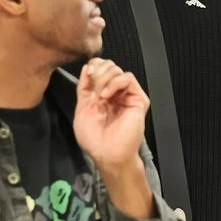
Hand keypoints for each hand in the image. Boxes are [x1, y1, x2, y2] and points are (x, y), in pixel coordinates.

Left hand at [73, 58, 153, 217]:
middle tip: (94, 91)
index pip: (102, 68)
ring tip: (100, 96)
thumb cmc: (95, 139)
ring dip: (105, 79)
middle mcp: (117, 93)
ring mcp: (128, 96)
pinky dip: (115, 83)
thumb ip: (84, 87)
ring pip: (118, 70)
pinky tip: (107, 96)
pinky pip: (128, 79)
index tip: (87, 73)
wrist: (107, 154)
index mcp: (104, 94)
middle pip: (110, 66)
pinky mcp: (138, 99)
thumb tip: (87, 67)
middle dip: (99, 73)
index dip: (94, 66)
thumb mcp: (82, 108)